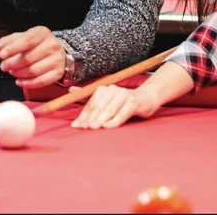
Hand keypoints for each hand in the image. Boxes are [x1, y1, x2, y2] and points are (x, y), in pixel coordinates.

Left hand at [0, 26, 66, 88]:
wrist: (58, 52)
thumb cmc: (36, 44)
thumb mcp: (23, 38)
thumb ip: (8, 42)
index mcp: (42, 33)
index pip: (27, 41)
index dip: (13, 48)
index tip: (1, 55)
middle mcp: (52, 45)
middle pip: (28, 58)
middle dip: (12, 64)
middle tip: (3, 66)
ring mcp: (57, 60)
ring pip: (33, 71)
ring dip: (18, 74)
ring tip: (12, 72)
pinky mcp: (58, 73)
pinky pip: (40, 81)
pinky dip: (27, 83)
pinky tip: (19, 81)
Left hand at [71, 61, 192, 129]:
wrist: (146, 98)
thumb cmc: (123, 102)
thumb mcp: (106, 100)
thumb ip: (89, 98)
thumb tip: (70, 91)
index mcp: (103, 90)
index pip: (91, 104)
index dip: (83, 115)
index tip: (75, 125)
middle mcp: (112, 90)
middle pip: (98, 107)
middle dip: (90, 118)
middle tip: (82, 127)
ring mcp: (123, 95)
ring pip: (109, 110)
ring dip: (100, 120)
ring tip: (93, 127)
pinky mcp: (133, 102)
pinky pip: (122, 113)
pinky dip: (115, 120)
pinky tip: (108, 126)